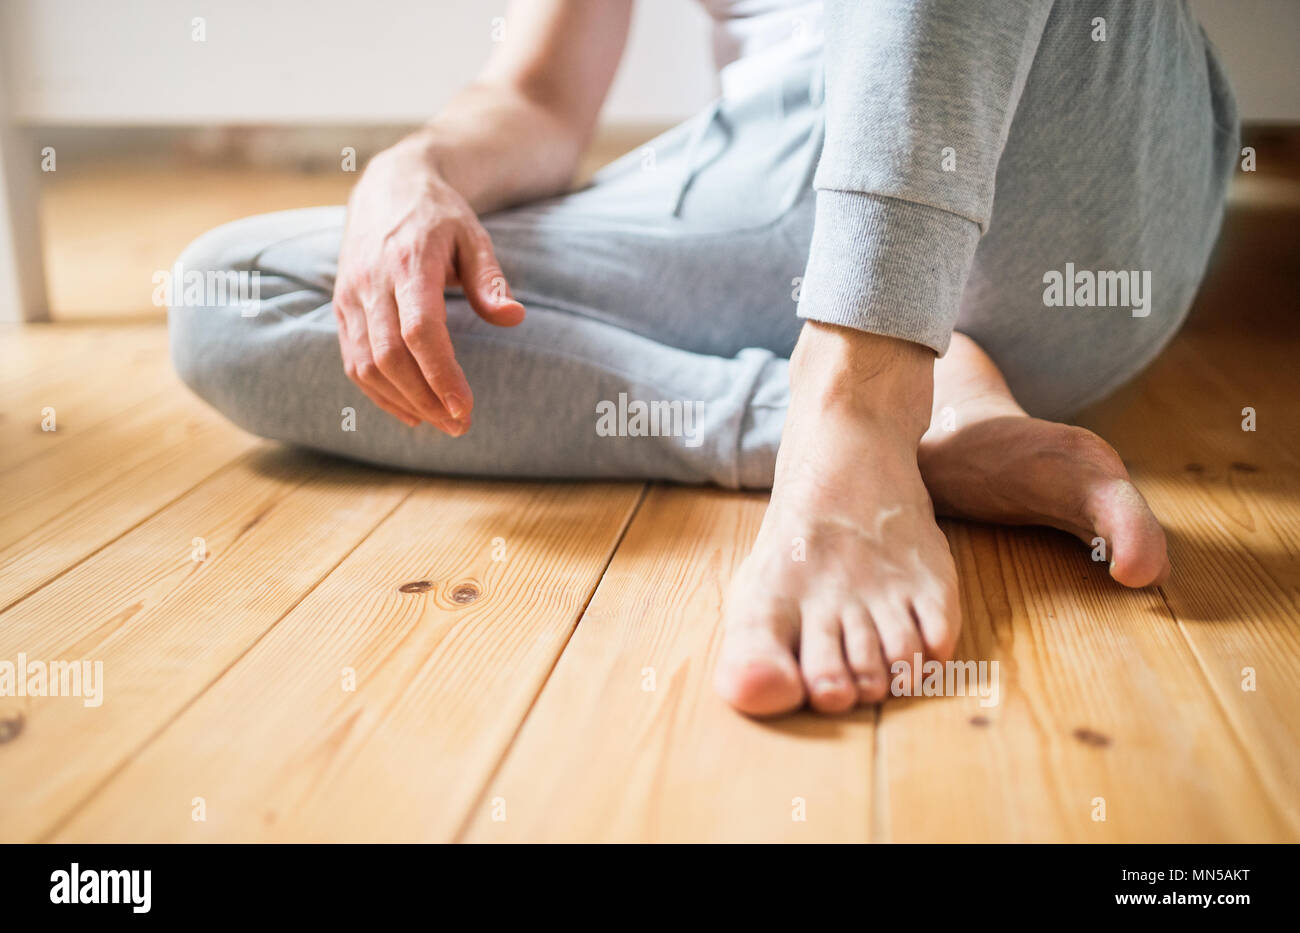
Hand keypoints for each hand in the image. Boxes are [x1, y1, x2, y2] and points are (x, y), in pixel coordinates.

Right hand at [333, 136, 525, 432]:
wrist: (387, 186)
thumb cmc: (439, 216)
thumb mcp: (474, 237)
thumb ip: (490, 280)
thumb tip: (514, 317)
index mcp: (408, 262)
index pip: (420, 330)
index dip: (440, 374)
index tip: (465, 408)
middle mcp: (372, 282)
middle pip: (390, 356)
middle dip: (425, 398)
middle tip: (459, 426)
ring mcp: (350, 296)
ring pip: (365, 365)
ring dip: (402, 402)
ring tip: (439, 423)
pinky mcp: (340, 308)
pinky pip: (352, 361)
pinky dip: (378, 393)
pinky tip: (410, 410)